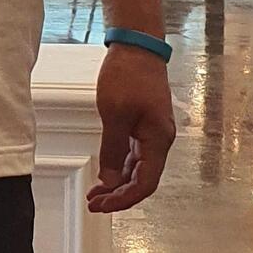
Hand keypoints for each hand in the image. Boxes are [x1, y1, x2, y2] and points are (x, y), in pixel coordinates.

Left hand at [86, 45, 175, 213]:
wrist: (137, 46)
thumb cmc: (128, 76)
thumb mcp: (114, 115)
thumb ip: (112, 150)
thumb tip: (110, 181)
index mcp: (158, 139)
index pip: (146, 183)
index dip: (125, 199)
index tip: (102, 206)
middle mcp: (159, 140)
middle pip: (143, 179)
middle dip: (119, 195)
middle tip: (93, 204)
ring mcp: (152, 133)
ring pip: (137, 168)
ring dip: (117, 183)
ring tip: (95, 194)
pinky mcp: (144, 125)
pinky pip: (133, 155)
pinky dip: (119, 167)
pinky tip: (105, 174)